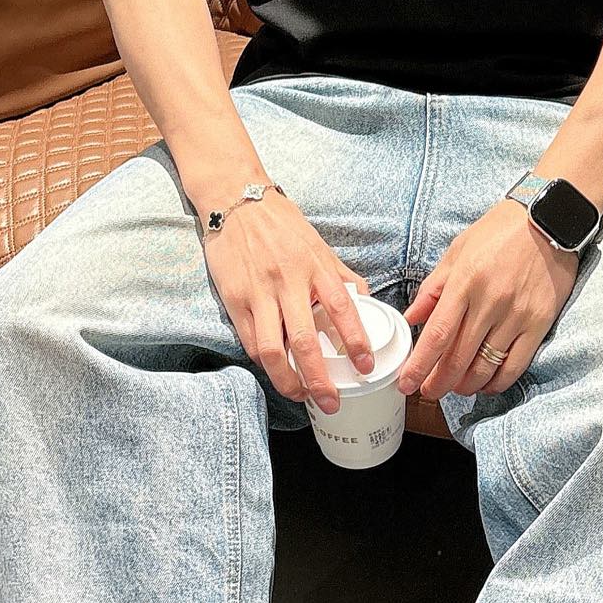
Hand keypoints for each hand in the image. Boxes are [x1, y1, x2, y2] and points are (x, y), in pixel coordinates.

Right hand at [204, 192, 371, 414]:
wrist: (235, 201)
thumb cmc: (280, 224)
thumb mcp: (319, 245)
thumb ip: (342, 276)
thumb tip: (367, 301)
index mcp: (315, 267)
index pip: (342, 310)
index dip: (356, 342)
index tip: (365, 365)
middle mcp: (288, 282)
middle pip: (304, 341)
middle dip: (319, 378)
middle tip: (330, 402)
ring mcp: (258, 293)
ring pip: (272, 350)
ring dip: (288, 380)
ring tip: (302, 396)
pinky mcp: (235, 300)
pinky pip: (251, 341)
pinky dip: (266, 363)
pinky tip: (278, 373)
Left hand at [400, 199, 579, 400]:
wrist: (549, 219)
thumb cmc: (499, 232)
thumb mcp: (458, 251)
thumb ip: (433, 288)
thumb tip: (411, 318)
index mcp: (465, 282)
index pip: (437, 335)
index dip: (419, 366)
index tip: (407, 383)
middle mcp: (490, 302)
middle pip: (458, 358)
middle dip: (439, 383)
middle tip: (429, 393)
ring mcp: (517, 315)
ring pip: (486, 366)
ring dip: (466, 385)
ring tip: (456, 388)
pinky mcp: (539, 323)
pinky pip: (516, 364)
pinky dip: (498, 381)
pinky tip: (486, 383)